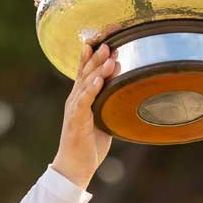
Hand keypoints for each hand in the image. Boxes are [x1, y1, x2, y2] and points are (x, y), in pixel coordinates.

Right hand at [52, 43, 115, 188]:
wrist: (74, 167)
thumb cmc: (89, 144)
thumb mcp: (104, 119)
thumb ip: (111, 103)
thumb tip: (128, 90)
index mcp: (82, 96)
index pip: (87, 68)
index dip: (95, 51)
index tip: (108, 34)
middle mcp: (75, 98)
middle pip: (86, 70)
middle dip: (98, 53)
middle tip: (110, 36)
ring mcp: (74, 109)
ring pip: (85, 83)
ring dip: (97, 68)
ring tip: (108, 54)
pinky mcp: (76, 121)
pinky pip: (84, 103)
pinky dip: (91, 90)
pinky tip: (98, 80)